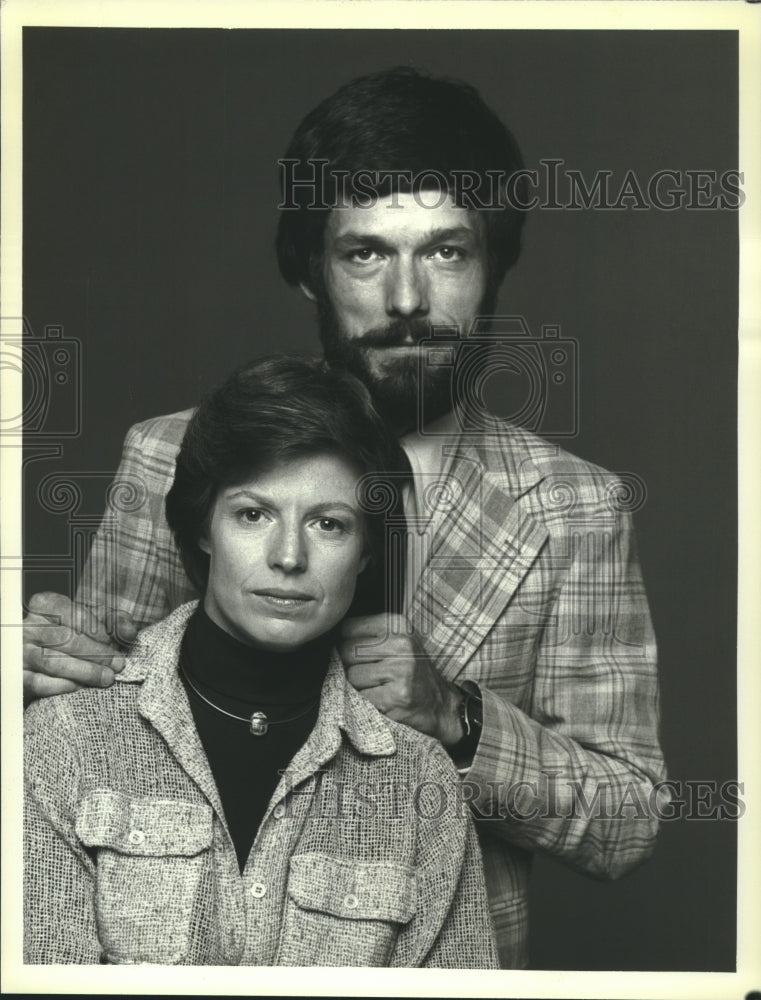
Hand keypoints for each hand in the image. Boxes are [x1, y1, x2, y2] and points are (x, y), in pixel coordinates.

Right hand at [23, 592, 136, 702]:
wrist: (40, 656)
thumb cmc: (72, 633)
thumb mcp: (93, 620)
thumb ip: (114, 621)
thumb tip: (130, 631)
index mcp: (45, 604)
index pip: (70, 611)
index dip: (93, 627)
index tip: (112, 641)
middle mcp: (28, 625)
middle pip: (64, 638)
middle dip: (96, 653)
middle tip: (118, 664)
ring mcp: (19, 651)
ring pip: (52, 661)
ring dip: (84, 671)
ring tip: (107, 678)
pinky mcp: (17, 675)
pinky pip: (37, 682)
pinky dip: (61, 686)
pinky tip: (80, 687)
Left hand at [338, 614, 463, 746]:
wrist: (441, 705)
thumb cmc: (411, 671)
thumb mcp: (396, 641)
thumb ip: (367, 635)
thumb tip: (329, 639)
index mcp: (398, 625)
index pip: (348, 627)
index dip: (344, 643)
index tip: (359, 655)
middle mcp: (401, 643)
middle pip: (346, 651)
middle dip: (350, 666)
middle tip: (369, 674)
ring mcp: (400, 670)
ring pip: (351, 675)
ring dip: (358, 686)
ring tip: (378, 686)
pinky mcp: (396, 696)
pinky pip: (361, 696)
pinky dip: (366, 701)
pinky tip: (383, 699)